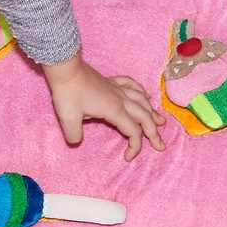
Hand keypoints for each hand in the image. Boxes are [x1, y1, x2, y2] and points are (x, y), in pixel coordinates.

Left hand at [43, 54, 163, 159]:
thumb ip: (74, 135)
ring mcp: (117, 89)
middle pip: (144, 117)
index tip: (127, 157)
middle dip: (154, 133)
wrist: (65, 69)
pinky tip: (145, 96)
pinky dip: (142, 92)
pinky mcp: (111, 81)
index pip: (133, 131)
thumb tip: (76, 142)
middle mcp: (121, 99)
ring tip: (161, 122)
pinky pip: (132, 85)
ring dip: (153, 113)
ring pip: (142, 101)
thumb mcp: (68, 119)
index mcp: (114, 110)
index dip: (135, 147)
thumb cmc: (68, 93)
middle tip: (160, 145)